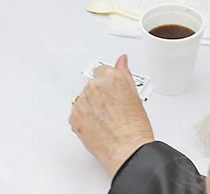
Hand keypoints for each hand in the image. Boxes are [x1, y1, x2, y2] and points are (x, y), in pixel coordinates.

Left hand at [69, 56, 154, 176]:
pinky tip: (97, 127)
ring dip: (90, 107)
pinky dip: (84, 119)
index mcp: (111, 77)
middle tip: (112, 110)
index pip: (102, 70)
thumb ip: (124, 74)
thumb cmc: (135, 128)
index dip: (108, 84)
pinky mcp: (74, 116)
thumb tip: (122, 60)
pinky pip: (76, 114)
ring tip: (106, 121)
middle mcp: (94, 86)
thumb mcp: (135, 95)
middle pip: (92, 85)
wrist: (128, 149)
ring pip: (83, 99)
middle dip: (99, 96)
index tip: (111, 92)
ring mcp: (82, 101)